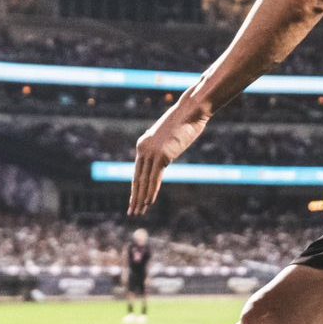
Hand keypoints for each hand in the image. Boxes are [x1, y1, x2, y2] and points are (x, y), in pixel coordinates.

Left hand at [129, 97, 209, 214]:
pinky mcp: (162, 155)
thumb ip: (164, 146)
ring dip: (140, 199)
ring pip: (144, 181)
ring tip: (138, 213)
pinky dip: (151, 192)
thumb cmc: (183, 121)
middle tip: (131, 212)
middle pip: (137, 178)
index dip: (136, 188)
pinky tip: (148, 203)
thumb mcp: (169, 136)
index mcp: (143, 144)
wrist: (191, 110)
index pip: (138, 171)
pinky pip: (154, 178)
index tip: (134, 200)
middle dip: (134, 197)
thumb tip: (164, 155)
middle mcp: (143, 148)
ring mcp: (152, 152)